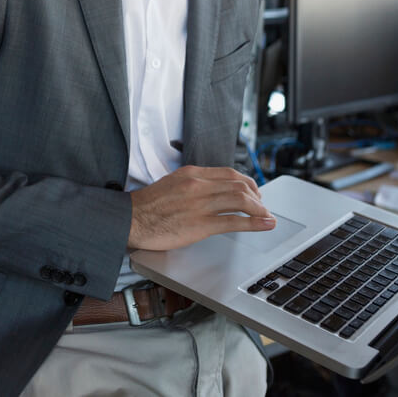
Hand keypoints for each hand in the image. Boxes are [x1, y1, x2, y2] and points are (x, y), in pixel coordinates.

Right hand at [128, 165, 274, 251]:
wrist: (129, 220)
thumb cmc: (147, 206)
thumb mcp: (171, 183)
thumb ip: (192, 185)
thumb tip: (211, 192)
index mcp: (191, 173)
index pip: (228, 173)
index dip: (246, 182)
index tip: (253, 191)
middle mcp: (198, 185)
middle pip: (239, 185)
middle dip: (257, 196)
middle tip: (262, 206)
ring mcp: (200, 204)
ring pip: (240, 200)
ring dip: (260, 209)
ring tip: (267, 216)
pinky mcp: (199, 224)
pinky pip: (234, 221)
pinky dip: (254, 223)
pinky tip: (264, 224)